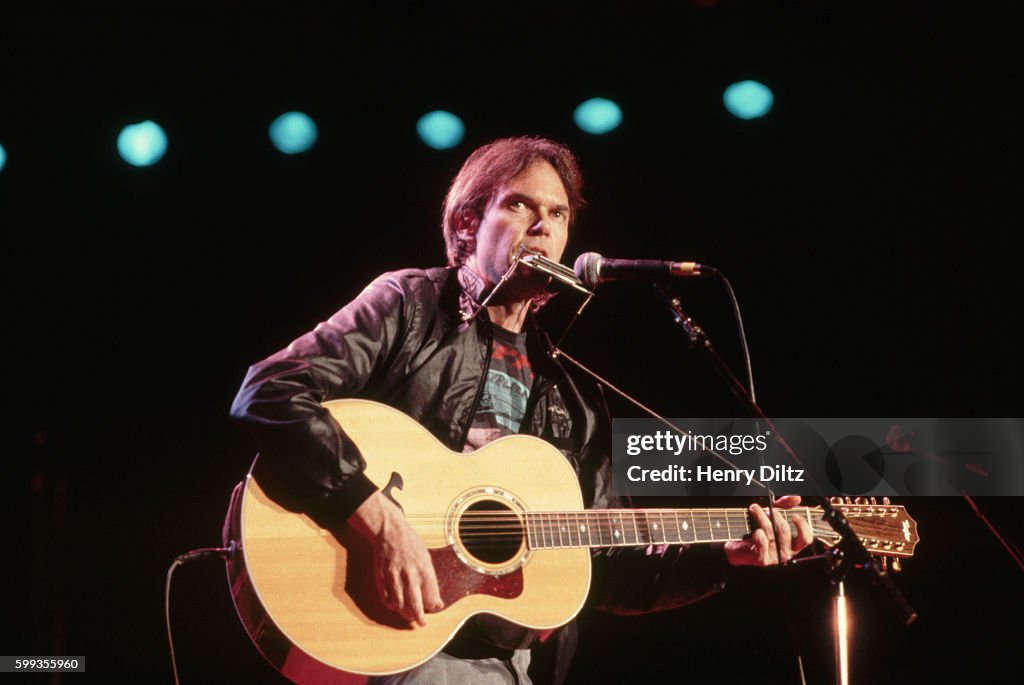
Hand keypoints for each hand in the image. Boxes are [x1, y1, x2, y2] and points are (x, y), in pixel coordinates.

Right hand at [348, 491, 443, 624]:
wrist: (390, 530)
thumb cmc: (411, 543)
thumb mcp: (426, 557)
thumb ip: (430, 579)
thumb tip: (436, 600)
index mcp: (424, 569)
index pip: (431, 596)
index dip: (434, 605)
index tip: (435, 607)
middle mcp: (409, 575)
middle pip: (415, 605)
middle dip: (420, 618)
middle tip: (422, 623)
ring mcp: (394, 577)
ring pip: (399, 605)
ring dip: (405, 613)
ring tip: (409, 616)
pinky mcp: (381, 577)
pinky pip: (386, 598)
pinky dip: (392, 605)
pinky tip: (396, 606)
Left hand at [724, 495, 812, 566]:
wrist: (739, 548)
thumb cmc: (759, 531)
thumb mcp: (773, 517)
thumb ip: (785, 506)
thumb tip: (796, 497)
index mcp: (793, 545)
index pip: (805, 539)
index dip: (802, 527)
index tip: (794, 515)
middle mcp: (786, 553)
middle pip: (784, 531)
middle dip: (774, 516)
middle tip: (765, 508)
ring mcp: (775, 557)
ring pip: (771, 534)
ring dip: (762, 518)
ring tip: (754, 509)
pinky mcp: (762, 560)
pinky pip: (762, 544)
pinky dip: (759, 536)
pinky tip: (755, 531)